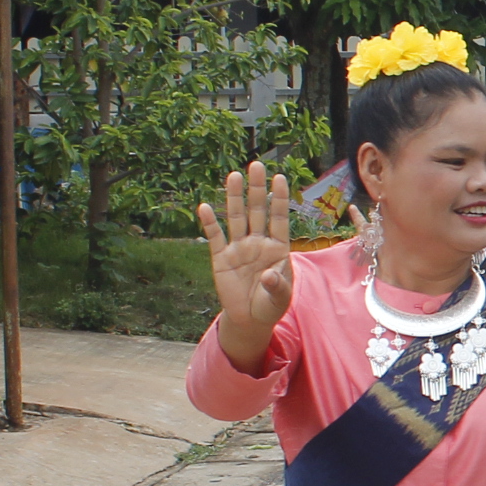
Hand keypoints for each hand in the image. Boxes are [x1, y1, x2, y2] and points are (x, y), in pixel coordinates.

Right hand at [195, 161, 297, 370]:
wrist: (250, 320)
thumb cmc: (271, 306)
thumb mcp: (280, 298)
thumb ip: (277, 286)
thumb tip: (269, 274)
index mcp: (277, 248)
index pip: (279, 218)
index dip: (279, 198)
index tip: (280, 177)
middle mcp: (257, 243)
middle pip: (257, 211)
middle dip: (257, 189)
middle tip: (257, 165)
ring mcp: (238, 249)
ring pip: (236, 218)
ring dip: (235, 198)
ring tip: (234, 175)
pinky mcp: (221, 259)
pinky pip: (215, 238)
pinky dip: (210, 223)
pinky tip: (205, 206)